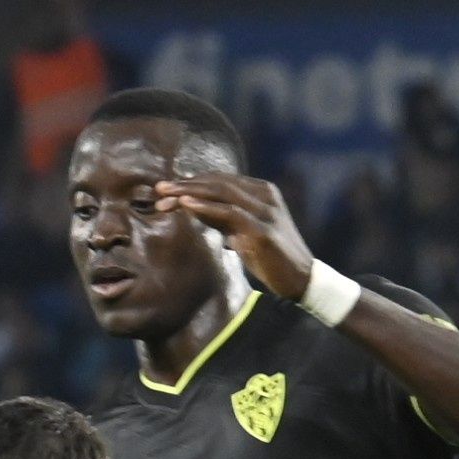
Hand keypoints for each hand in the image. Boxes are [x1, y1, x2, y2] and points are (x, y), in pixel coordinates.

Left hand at [166, 173, 319, 301]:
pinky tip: (186, 206)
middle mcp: (265, 195)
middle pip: (219, 183)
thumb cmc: (269, 257)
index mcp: (261, 191)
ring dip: (190, 193)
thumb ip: (222, 218)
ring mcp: (265, 211)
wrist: (300, 278)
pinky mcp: (263, 230)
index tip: (166, 189)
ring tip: (165, 195)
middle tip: (158, 188)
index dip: (192, 182)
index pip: (221, 180)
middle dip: (186, 184)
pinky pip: (230, 213)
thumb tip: (192, 207)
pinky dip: (206, 208)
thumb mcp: (242, 232)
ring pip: (222, 193)